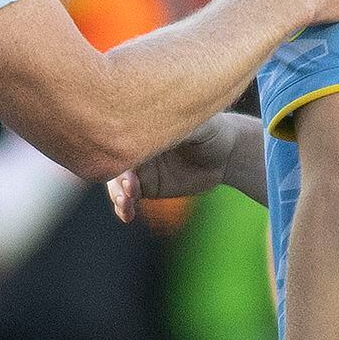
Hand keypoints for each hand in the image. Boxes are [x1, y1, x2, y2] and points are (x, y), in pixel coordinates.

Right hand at [111, 113, 251, 221]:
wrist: (225, 155)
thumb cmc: (210, 130)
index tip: (128, 164)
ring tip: (126, 203)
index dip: (119, 152)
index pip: (120, 138)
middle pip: (113, 162)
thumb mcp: (194, 124)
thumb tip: (150, 129)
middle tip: (128, 187)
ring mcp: (138, 169)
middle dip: (115, 176)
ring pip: (116, 183)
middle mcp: (135, 147)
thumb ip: (173, 127)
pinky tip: (127, 215)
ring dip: (117, 194)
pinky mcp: (145, 188)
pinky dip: (123, 208)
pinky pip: (127, 199)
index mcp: (141, 127)